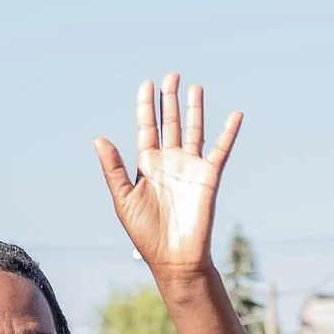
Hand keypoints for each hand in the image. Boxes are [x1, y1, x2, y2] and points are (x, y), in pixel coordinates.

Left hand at [92, 74, 241, 281]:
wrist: (174, 259)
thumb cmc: (146, 234)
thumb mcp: (123, 199)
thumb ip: (113, 168)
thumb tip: (98, 138)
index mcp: (147, 165)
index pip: (147, 128)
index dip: (146, 106)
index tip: (146, 84)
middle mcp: (169, 162)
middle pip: (170, 123)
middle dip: (169, 100)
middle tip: (171, 75)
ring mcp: (190, 168)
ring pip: (193, 131)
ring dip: (194, 110)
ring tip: (194, 87)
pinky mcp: (209, 177)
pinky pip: (221, 150)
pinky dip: (229, 132)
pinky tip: (236, 115)